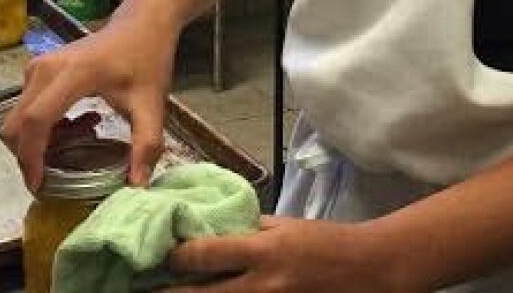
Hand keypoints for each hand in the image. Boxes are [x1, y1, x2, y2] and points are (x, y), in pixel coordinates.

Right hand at [0, 10, 177, 190]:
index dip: (31, 159)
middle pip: (16, 125)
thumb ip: (146, 145)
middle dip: (30, 157)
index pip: (36, 121)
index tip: (41, 187)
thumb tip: (137, 187)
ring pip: (19, 119)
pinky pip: (27, 109)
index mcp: (71, 74)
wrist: (142, 22)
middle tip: (62, 173)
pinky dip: (43, 128)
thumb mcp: (151, 103)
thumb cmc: (146, 57)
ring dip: (39, 142)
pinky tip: (76, 125)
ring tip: (79, 141)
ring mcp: (38, 67)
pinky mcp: (39, 70)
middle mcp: (45, 69)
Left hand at [167, 216, 409, 292]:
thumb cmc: (325, 241)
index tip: (159, 256)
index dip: (177, 257)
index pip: (206, 255)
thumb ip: (251, 231)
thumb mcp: (286, 226)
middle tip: (143, 291)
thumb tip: (214, 229)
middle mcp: (263, 284)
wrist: (368, 269)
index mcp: (263, 250)